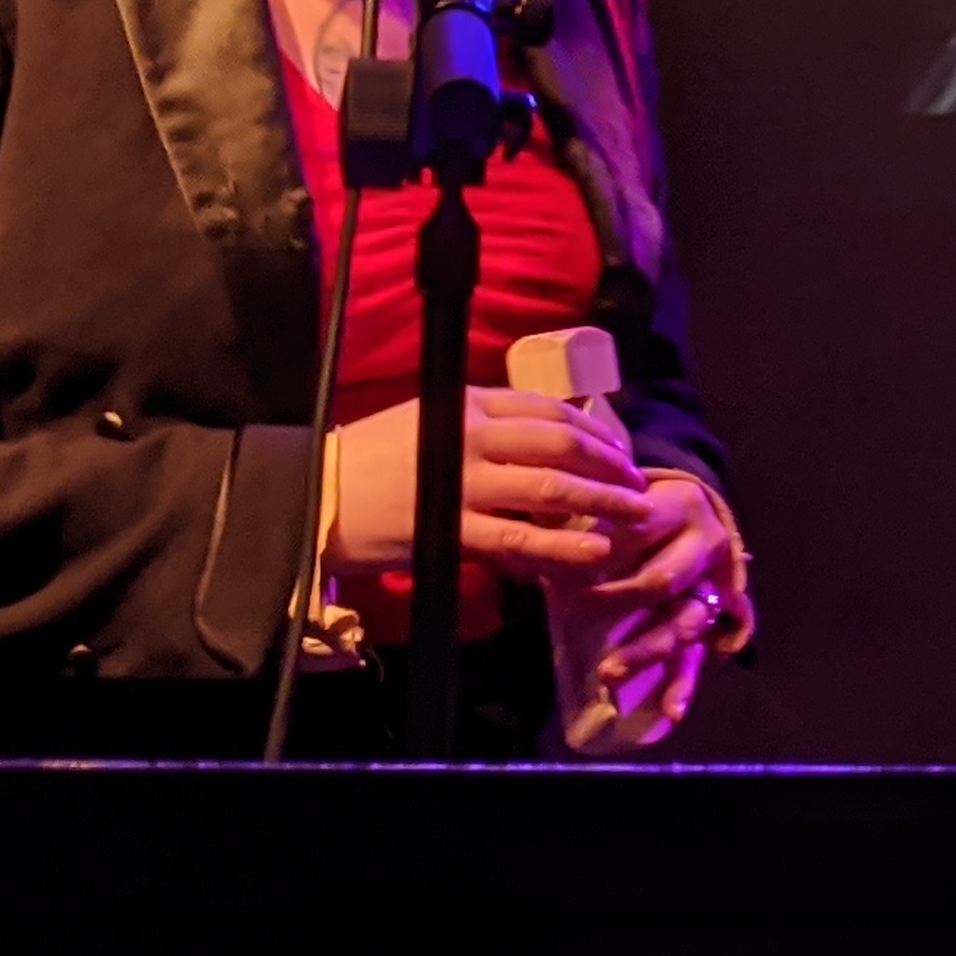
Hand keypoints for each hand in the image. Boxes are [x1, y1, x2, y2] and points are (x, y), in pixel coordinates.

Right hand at [326, 389, 656, 581]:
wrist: (314, 493)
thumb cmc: (374, 459)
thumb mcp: (432, 421)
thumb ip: (485, 427)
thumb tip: (545, 443)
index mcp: (469, 403)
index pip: (549, 408)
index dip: (595, 429)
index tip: (622, 450)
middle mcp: (472, 436)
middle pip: (561, 443)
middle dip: (610, 464)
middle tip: (640, 484)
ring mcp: (462, 482)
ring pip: (550, 487)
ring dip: (601, 501)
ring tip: (635, 515)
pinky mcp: (449, 527)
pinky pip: (518, 537)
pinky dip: (561, 545)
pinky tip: (593, 551)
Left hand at [551, 472, 749, 756]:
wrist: (689, 512)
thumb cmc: (634, 508)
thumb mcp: (612, 501)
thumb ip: (586, 518)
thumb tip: (540, 547)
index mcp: (679, 508)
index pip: (639, 531)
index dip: (602, 550)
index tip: (562, 566)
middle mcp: (703, 548)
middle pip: (663, 580)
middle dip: (622, 600)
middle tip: (580, 611)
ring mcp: (708, 589)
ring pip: (683, 623)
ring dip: (645, 650)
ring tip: (610, 674)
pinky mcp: (704, 624)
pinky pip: (697, 655)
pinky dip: (683, 685)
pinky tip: (672, 712)